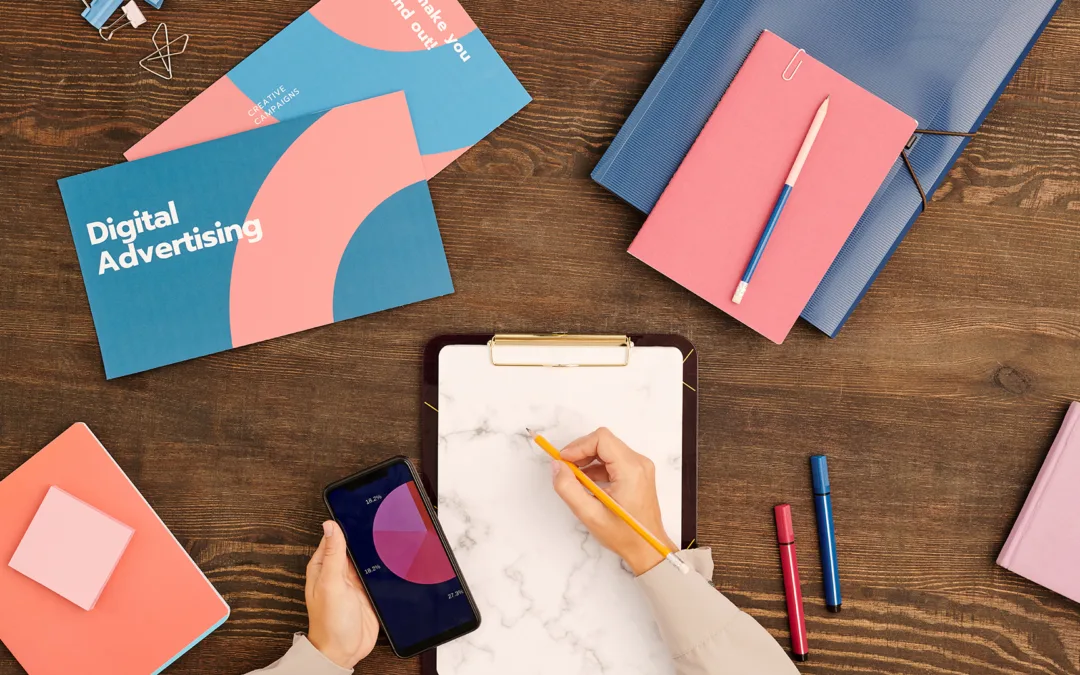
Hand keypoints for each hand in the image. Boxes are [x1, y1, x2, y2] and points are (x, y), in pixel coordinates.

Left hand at [306, 521, 379, 668]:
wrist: (345, 651)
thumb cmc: (329, 623)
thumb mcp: (331, 584)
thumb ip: (333, 554)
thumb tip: (330, 525)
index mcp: (323, 566)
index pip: (334, 536)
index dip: (346, 524)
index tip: (360, 511)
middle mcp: (338, 571)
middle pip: (353, 545)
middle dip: (365, 537)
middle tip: (381, 523)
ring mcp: (353, 581)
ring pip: (367, 557)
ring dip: (375, 552)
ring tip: (389, 540)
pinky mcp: (368, 590)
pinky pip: (377, 572)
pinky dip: (383, 567)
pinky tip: (392, 562)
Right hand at [550, 428, 677, 575]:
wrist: (647, 548)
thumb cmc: (625, 535)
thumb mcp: (590, 514)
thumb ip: (568, 488)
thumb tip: (557, 466)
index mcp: (631, 470)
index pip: (601, 439)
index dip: (578, 446)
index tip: (564, 460)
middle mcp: (639, 463)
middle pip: (604, 441)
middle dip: (581, 452)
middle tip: (565, 469)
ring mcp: (640, 467)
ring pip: (607, 449)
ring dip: (588, 460)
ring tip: (575, 479)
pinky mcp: (637, 473)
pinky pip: (613, 460)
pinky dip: (597, 467)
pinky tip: (588, 484)